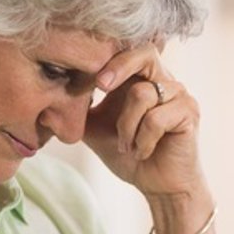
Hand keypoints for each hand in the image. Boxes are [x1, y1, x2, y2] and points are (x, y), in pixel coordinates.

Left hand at [84, 42, 203, 196]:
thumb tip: (44, 102)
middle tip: (100, 87)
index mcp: (141, 78)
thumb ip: (78, 110)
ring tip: (126, 146)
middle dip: (118, 67)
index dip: (106, 57)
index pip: (127, 48)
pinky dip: (142, 139)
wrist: (159, 185)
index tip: (88, 79)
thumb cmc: (130, 154)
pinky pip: (156, 118)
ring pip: (142, 94)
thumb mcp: (96, 129)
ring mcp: (179, 95)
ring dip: (126, 126)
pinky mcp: (189, 113)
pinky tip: (142, 152)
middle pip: (145, 52)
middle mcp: (164, 80)